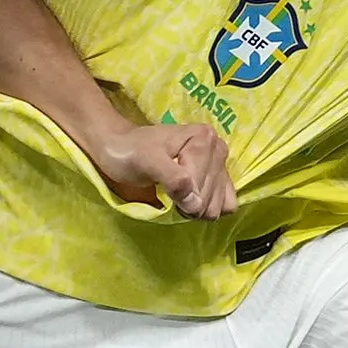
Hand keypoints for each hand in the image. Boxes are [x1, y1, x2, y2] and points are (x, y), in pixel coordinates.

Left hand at [90, 119, 237, 219]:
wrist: (120, 149)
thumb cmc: (130, 153)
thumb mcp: (146, 161)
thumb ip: (173, 179)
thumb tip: (196, 202)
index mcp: (204, 138)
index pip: (201, 186)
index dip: (181, 195)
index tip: (162, 188)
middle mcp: (217, 149)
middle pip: (212, 199)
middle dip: (188, 203)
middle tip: (167, 193)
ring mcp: (219, 165)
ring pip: (219, 206)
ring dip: (197, 209)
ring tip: (177, 197)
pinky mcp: (218, 180)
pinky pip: (226, 205)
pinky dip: (208, 209)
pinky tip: (191, 201)